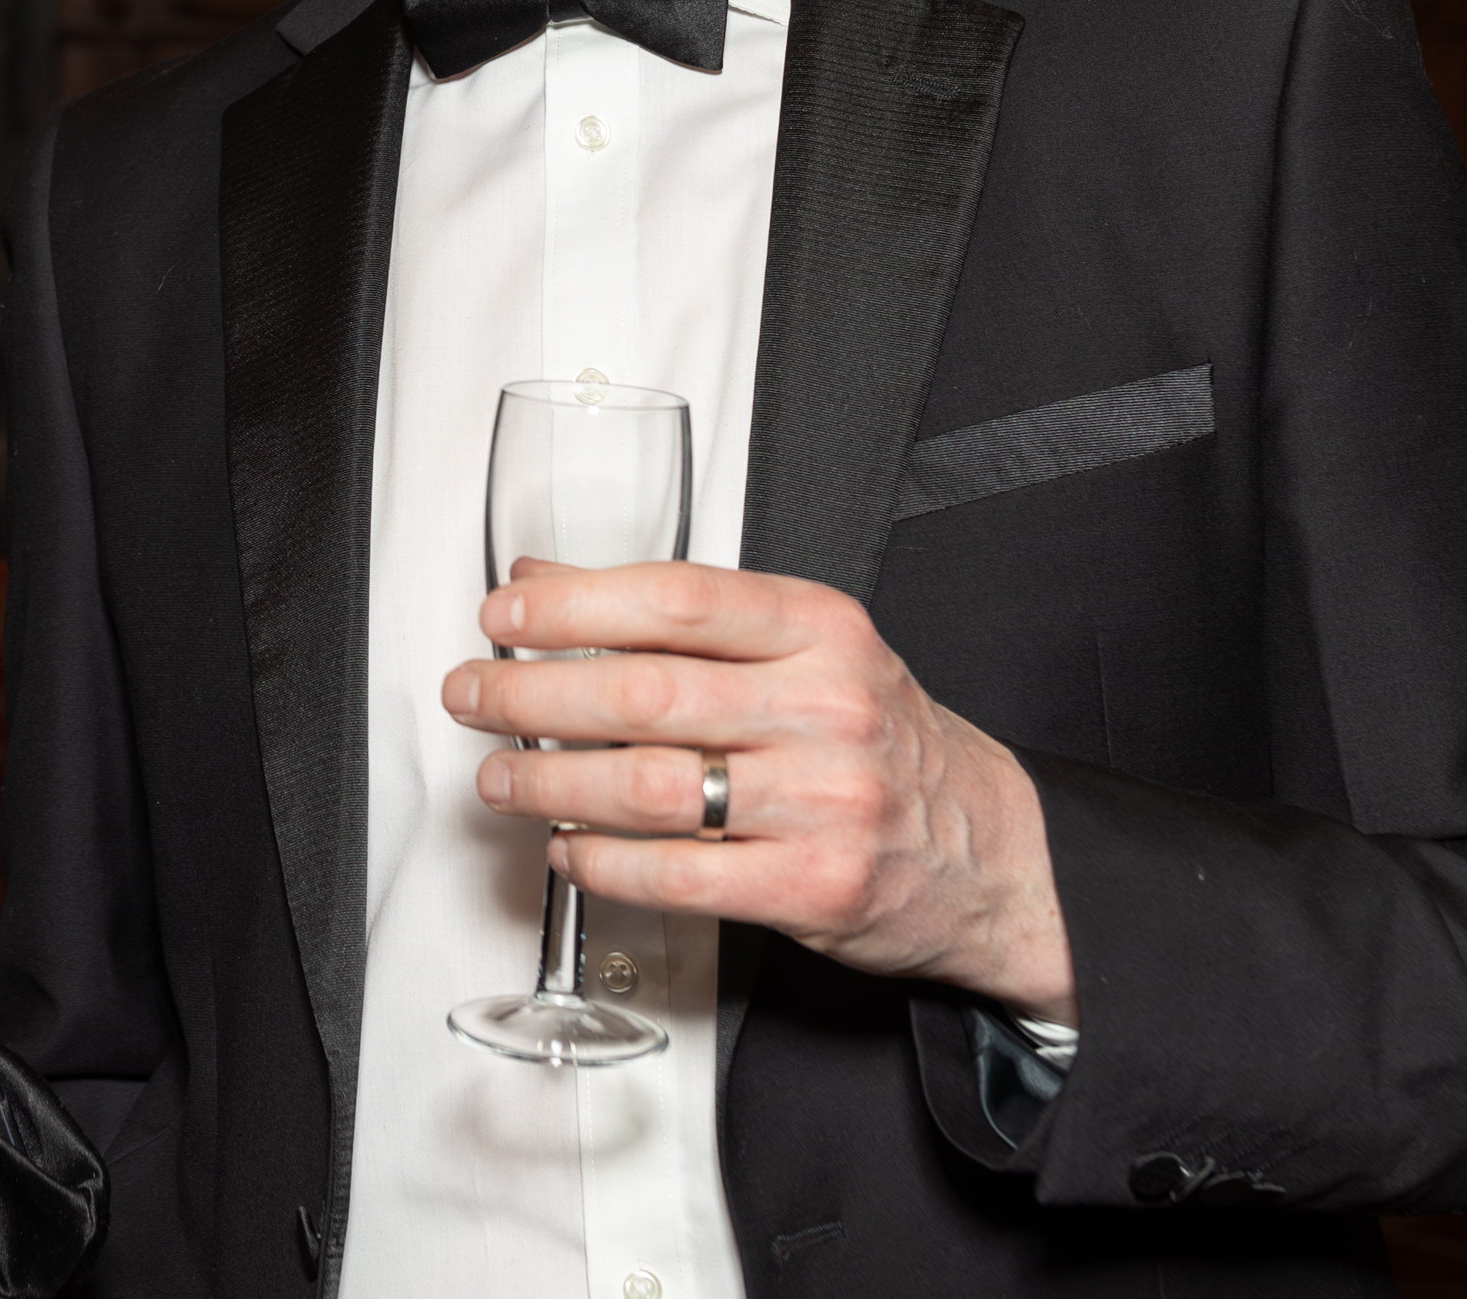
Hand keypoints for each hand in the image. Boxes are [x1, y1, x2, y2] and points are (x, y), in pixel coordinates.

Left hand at [440, 558, 1076, 1023]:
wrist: (993, 852)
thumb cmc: (883, 743)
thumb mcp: (807, 650)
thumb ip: (685, 617)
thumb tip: (546, 580)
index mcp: (822, 631)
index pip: (678, 598)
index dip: (574, 604)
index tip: (504, 612)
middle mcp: (826, 708)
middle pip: (644, 693)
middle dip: (532, 693)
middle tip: (473, 693)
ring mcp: (822, 802)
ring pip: (648, 786)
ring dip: (550, 783)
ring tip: (501, 777)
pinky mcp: (811, 887)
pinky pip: (676, 875)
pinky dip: (601, 863)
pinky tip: (567, 848)